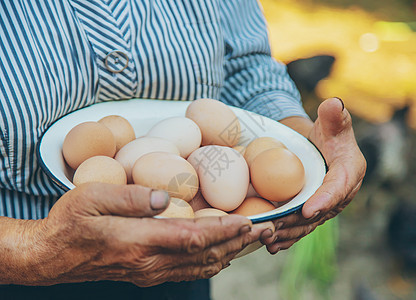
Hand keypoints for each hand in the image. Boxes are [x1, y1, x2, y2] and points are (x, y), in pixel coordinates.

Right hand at [25, 183, 269, 285]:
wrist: (52, 256)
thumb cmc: (70, 222)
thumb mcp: (92, 198)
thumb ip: (131, 197)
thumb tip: (164, 196)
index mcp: (138, 241)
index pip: (193, 237)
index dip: (225, 230)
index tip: (250, 220)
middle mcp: (150, 263)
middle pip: (205, 254)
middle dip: (239, 242)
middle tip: (267, 229)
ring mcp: (150, 272)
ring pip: (201, 266)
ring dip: (231, 253)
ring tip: (254, 241)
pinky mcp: (148, 274)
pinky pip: (188, 271)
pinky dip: (212, 262)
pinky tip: (223, 254)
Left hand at [262, 98, 365, 253]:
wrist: (322, 146)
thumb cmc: (329, 131)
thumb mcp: (333, 120)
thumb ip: (335, 114)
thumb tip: (334, 103)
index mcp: (349, 172)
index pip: (338, 187)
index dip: (325, 200)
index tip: (308, 209)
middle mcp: (341, 194)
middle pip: (320, 212)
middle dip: (299, 223)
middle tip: (277, 228)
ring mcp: (327, 206)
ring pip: (308, 224)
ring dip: (289, 234)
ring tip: (270, 242)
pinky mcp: (314, 211)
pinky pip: (301, 226)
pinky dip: (288, 237)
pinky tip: (272, 246)